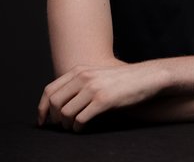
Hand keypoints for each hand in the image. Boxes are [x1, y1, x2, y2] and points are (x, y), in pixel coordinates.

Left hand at [37, 62, 169, 131]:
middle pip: (54, 103)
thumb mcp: (97, 74)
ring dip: (66, 125)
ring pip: (65, 113)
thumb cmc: (121, 80)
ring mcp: (93, 88)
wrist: (145, 77)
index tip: (43, 121)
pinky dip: (78, 128)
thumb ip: (79, 83)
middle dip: (54, 119)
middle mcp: (83, 77)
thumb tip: (59, 103)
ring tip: (73, 127)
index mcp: (79, 70)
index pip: (49, 90)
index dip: (42, 108)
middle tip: (61, 126)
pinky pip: (80, 119)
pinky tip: (82, 128)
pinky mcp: (103, 100)